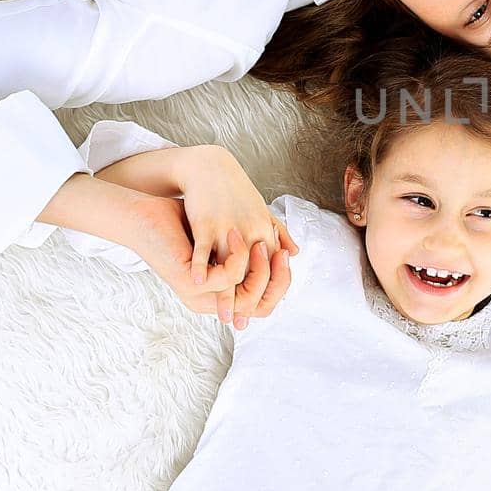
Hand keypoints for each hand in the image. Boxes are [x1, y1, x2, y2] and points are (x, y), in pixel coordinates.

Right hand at [174, 146, 298, 327]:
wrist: (211, 167)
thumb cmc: (236, 192)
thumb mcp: (260, 210)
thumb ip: (278, 231)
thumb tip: (294, 252)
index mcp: (265, 232)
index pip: (270, 269)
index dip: (265, 292)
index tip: (258, 313)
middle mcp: (251, 232)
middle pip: (254, 274)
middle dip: (247, 300)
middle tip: (240, 323)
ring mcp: (229, 228)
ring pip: (230, 267)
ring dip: (225, 293)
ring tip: (221, 315)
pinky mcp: (207, 223)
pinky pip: (204, 250)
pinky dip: (200, 267)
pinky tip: (196, 283)